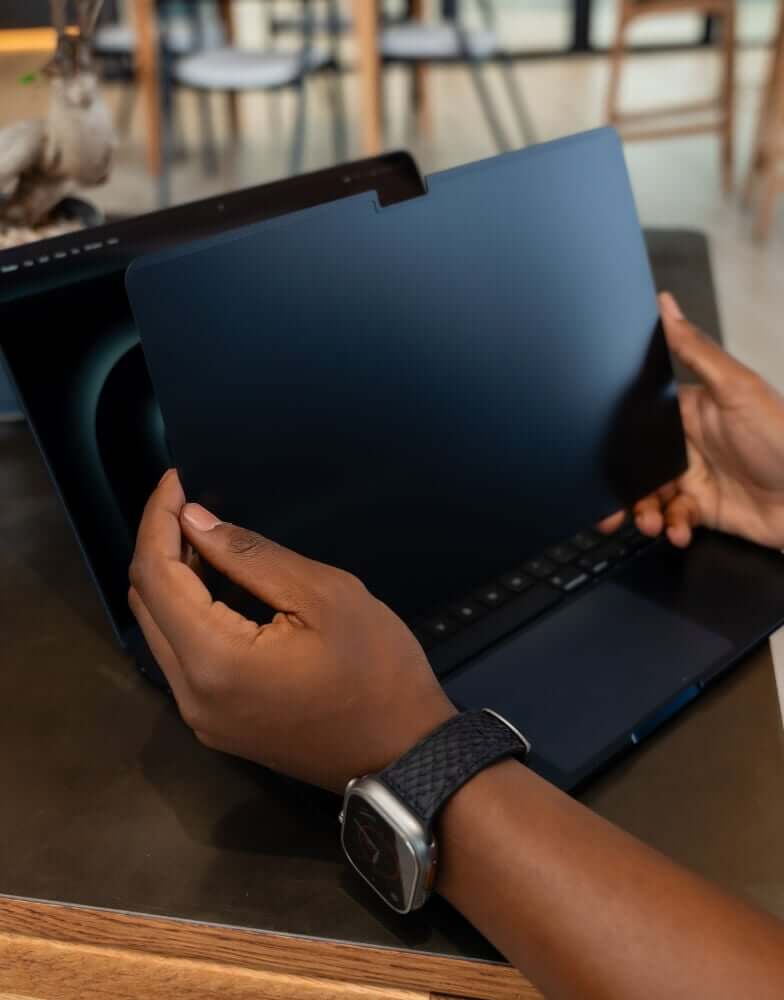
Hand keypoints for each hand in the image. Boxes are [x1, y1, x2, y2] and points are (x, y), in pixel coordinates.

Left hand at [128, 472, 455, 792]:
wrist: (405, 754)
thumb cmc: (378, 670)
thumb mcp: (324, 596)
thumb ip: (249, 556)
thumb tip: (194, 521)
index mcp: (214, 661)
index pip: (156, 576)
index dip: (158, 520)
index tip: (176, 480)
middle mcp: (191, 695)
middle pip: (146, 604)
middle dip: (159, 545)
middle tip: (189, 505)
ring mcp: (201, 717)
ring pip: (160, 631)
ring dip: (171, 581)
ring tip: (203, 538)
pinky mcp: (217, 724)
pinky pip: (182, 657)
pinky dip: (188, 614)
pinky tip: (216, 587)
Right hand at [601, 293, 783, 549]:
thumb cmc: (783, 438)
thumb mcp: (737, 388)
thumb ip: (695, 350)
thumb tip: (664, 304)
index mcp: (689, 411)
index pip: (640, 420)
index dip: (617, 439)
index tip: (597, 456)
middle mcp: (687, 444)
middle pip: (638, 463)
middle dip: (624, 487)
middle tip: (616, 508)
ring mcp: (695, 478)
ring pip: (649, 495)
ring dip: (644, 512)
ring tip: (653, 524)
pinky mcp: (704, 509)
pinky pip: (673, 519)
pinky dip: (672, 528)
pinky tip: (680, 531)